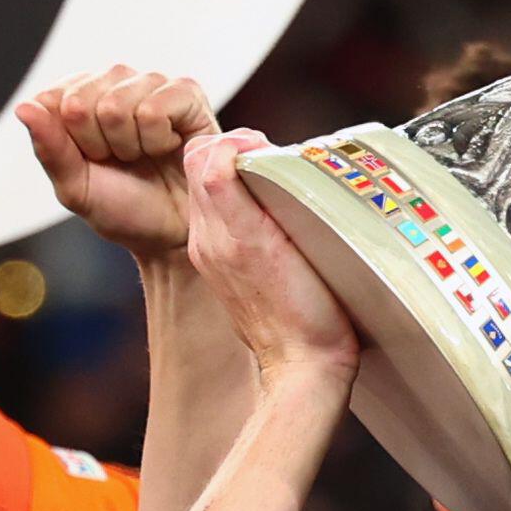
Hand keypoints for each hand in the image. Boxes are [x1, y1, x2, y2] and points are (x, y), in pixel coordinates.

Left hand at [19, 69, 219, 260]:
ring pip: (116, 106)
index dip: (68, 141)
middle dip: (98, 145)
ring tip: (145, 156)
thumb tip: (23, 107)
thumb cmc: (124, 207)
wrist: (173, 234)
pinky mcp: (185, 92)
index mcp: (80, 96)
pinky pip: (153, 110)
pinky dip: (157, 141)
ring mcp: (150, 82)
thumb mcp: (75, 187)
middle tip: (121, 161)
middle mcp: (113, 81)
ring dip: (130, 146)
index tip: (90, 160)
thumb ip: (49, 148)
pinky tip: (169, 147)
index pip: (51, 100)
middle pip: (79, 102)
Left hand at [184, 131, 359, 388]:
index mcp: (224, 231)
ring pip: (207, 188)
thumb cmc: (310, 314)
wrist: (303, 369)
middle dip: (232, 152)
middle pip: (200, 166)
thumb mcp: (287, 242)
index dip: (236, 141)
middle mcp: (208, 241)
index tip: (269, 149)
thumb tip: (237, 149)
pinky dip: (235, 202)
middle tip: (270, 160)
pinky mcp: (220, 270)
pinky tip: (265, 214)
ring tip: (270, 184)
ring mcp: (212, 257)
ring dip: (234, 175)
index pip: (205, 156)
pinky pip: (216, 216)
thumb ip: (250, 192)